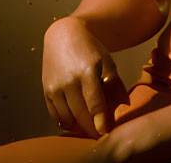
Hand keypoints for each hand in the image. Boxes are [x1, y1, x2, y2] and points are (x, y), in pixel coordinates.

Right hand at [42, 17, 130, 139]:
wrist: (63, 36)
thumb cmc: (89, 49)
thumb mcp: (106, 61)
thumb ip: (115, 84)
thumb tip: (124, 107)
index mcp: (87, 71)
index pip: (95, 104)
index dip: (101, 122)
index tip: (106, 132)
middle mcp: (69, 80)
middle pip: (81, 115)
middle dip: (92, 128)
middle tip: (100, 134)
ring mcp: (55, 86)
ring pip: (67, 119)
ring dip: (79, 127)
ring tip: (89, 126)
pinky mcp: (46, 91)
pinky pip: (56, 115)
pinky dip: (66, 121)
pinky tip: (75, 120)